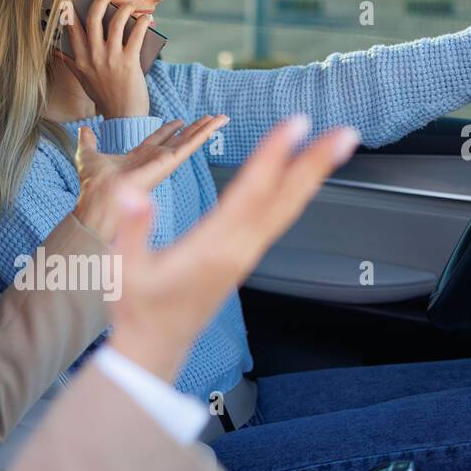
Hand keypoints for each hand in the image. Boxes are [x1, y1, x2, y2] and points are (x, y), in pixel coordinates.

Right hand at [54, 0, 151, 118]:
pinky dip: (141, 22)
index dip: (71, 12)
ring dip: (124, 8)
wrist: (123, 117)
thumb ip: (71, 64)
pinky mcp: (129, 61)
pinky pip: (136, 34)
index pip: (73, 30)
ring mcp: (112, 59)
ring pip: (116, 22)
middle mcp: (94, 57)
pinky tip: (145, 19)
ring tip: (129, 5)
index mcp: (81, 61)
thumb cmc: (105, 99)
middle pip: (94, 19)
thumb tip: (58, 52)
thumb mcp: (84, 81)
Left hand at [72, 115, 227, 239]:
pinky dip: (204, 134)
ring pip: (189, 141)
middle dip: (193, 129)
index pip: (158, 139)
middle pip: (179, 139)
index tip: (179, 121)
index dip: (169, 129)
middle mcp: (153, 160)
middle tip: (208, 118)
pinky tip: (216, 124)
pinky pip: (191, 145)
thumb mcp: (88, 154)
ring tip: (221, 118)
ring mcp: (163, 161)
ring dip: (205, 129)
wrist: (100, 194)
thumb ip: (88, 141)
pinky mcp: (170, 163)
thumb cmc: (93, 182)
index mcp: (138, 157)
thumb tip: (83, 130)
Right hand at [107, 117, 358, 381]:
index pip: (250, 193)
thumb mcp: (125, 269)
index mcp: (212, 249)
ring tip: (337, 147)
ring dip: (312, 176)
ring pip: (286, 210)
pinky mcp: (243, 259)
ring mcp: (244, 256)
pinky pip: (278, 219)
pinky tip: (304, 179)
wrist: (156, 345)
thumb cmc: (139, 307)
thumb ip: (131, 230)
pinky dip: (295, 193)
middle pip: (283, 201)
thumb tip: (133, 194)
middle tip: (346, 134)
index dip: (273, 156)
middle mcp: (237, 251)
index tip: (296, 125)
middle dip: (314, 165)